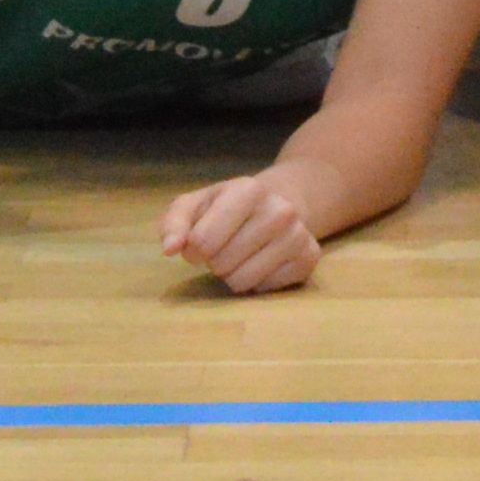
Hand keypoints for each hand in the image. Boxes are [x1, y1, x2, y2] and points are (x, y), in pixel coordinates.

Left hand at [160, 165, 327, 294]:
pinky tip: (263, 261)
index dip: (194, 247)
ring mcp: (299, 235)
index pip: (203, 241)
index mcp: (249, 190)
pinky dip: (256, 282)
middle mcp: (280, 210)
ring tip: (242, 255)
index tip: (200, 238)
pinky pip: (264, 290)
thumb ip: (175, 223)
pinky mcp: (309, 259)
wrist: (279, 202)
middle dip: (215, 261)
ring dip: (233, 275)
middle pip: (221, 264)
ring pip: (242, 282)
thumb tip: (170, 248)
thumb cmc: (228, 207)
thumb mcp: (196, 205)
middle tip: (226, 246)